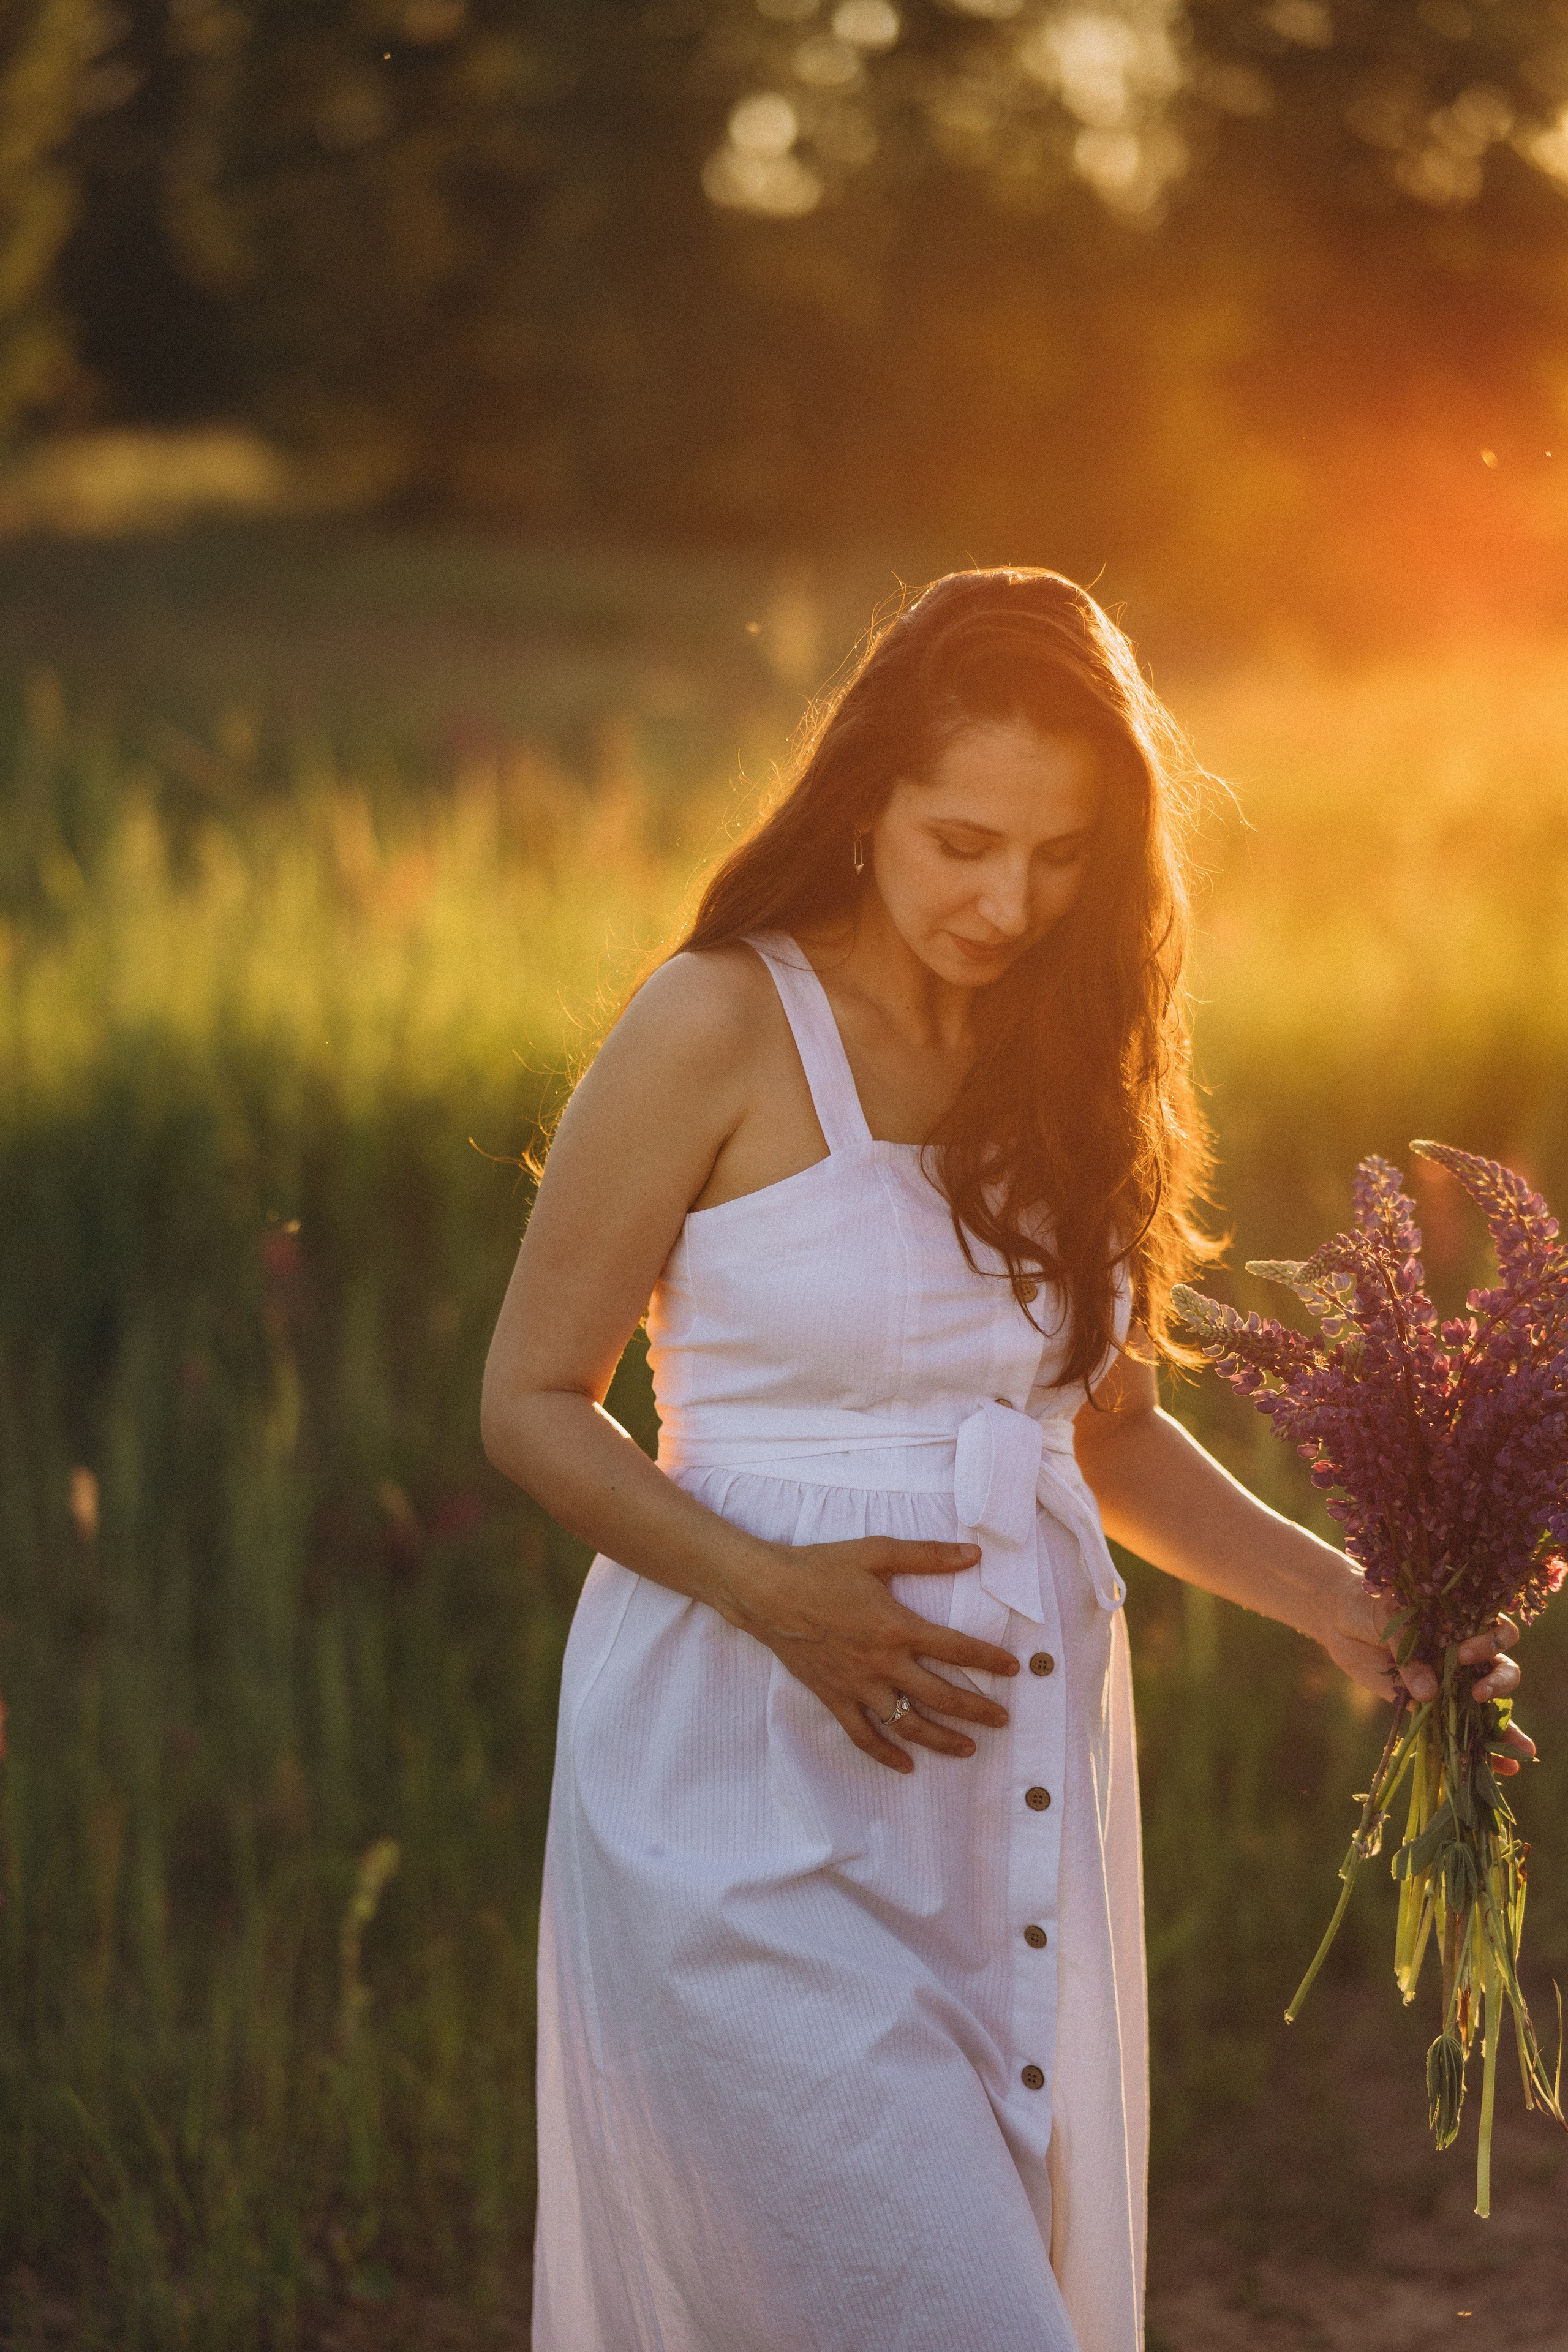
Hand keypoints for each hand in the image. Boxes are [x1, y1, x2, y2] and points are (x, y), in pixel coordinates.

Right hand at [722, 1535, 1018, 1772]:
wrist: (766, 1592)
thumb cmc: (821, 1568)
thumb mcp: (876, 1552)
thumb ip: (927, 1555)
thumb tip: (973, 1554)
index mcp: (897, 1627)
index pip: (956, 1648)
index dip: (989, 1659)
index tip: (1014, 1668)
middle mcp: (883, 1663)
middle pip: (941, 1695)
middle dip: (977, 1710)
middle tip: (1003, 1720)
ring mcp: (858, 1686)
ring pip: (908, 1724)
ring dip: (942, 1740)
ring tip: (969, 1749)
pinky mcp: (834, 1698)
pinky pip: (863, 1735)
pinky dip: (885, 1754)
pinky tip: (905, 1766)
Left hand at [1320, 1571, 1534, 1774]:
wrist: (1341, 1622)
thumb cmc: (1368, 1608)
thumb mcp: (1387, 1619)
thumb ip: (1408, 1651)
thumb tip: (1428, 1693)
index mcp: (1461, 1623)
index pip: (1497, 1632)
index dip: (1489, 1643)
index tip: (1463, 1654)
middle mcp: (1464, 1652)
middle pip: (1502, 1668)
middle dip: (1500, 1683)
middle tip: (1478, 1694)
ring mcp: (1452, 1680)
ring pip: (1490, 1703)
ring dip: (1507, 1727)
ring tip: (1519, 1750)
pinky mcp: (1432, 1704)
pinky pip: (1461, 1726)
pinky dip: (1485, 1747)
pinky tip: (1503, 1766)